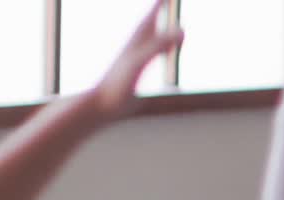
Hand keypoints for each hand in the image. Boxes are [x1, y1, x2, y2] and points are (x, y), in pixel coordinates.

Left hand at [91, 0, 183, 121]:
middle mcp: (136, 47)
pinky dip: (160, 50)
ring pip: (151, 40)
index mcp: (136, 41)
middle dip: (159, 12)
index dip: (161, 4)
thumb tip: (182, 30)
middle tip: (166, 2)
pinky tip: (161, 53)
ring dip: (159, 30)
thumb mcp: (140, 61)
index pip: (153, 15)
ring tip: (165, 23)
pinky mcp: (137, 74)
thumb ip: (158, 45)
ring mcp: (136, 60)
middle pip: (151, 24)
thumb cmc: (117, 84)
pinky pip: (152, 56)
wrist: (101, 105)